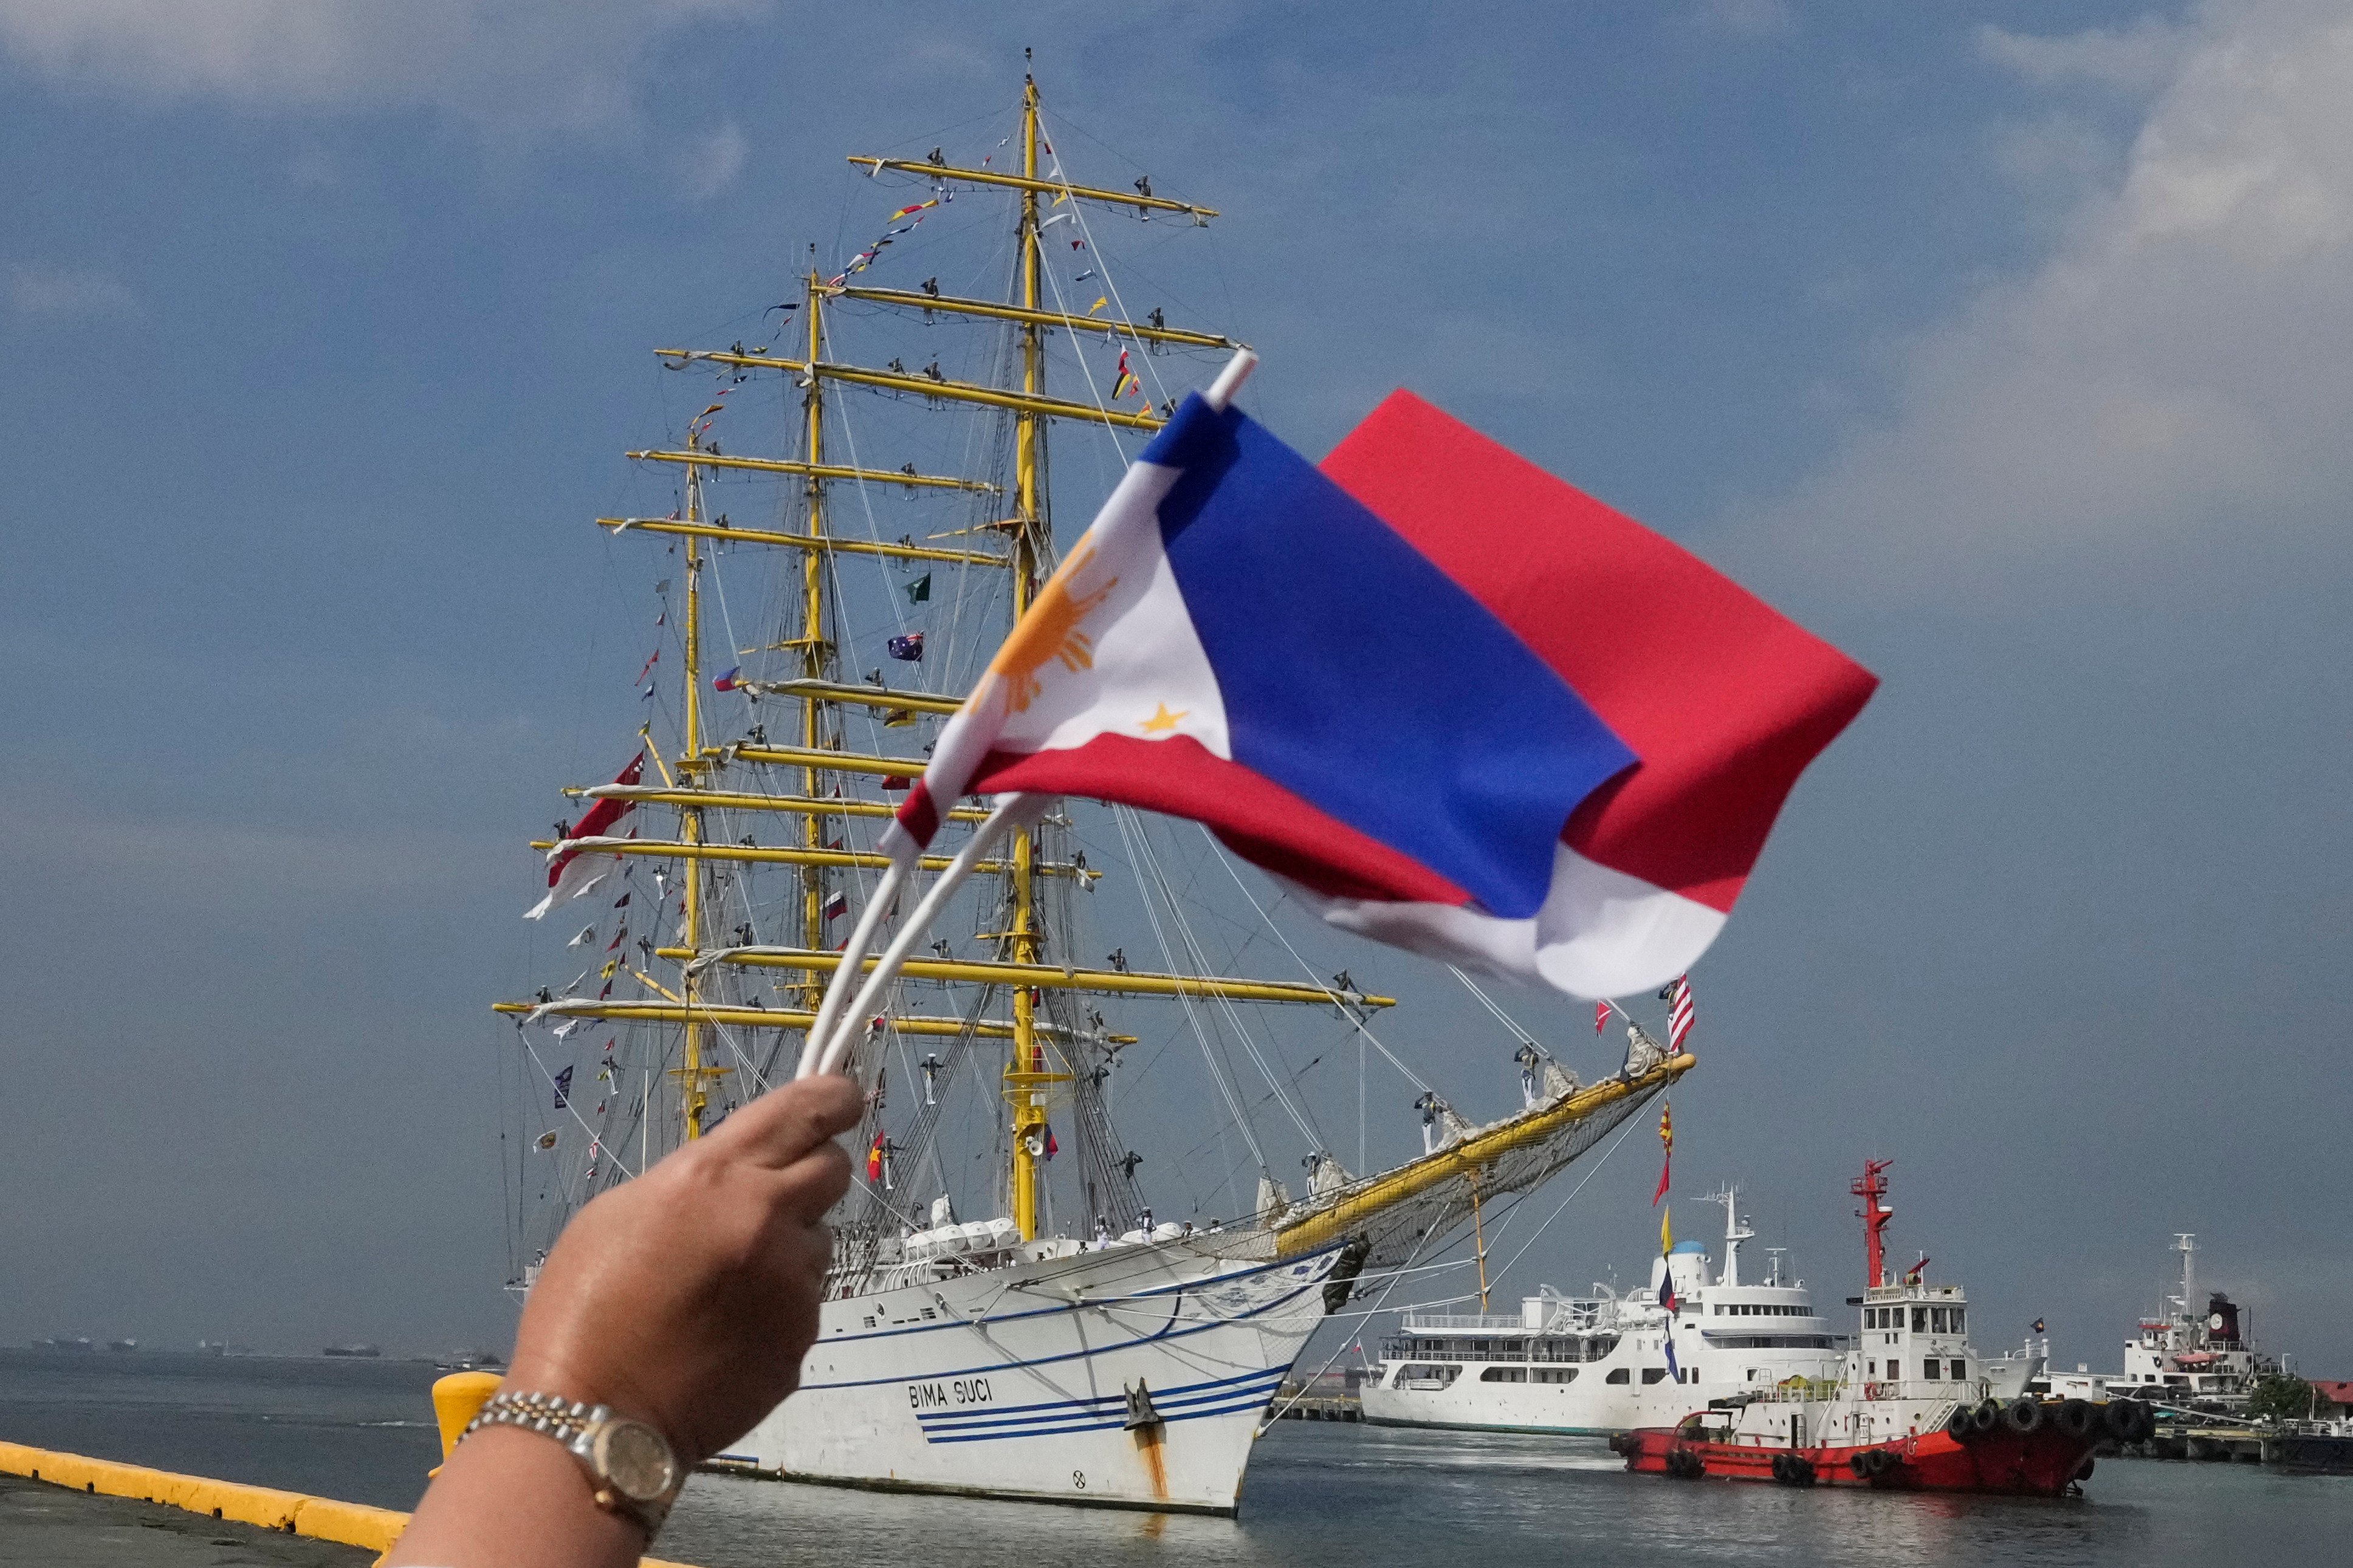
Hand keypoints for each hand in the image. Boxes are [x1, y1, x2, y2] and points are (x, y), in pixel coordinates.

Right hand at [501, 1073, 859, 1462]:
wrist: (594, 1417)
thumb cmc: (584, 1310)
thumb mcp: (621, 1213)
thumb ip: (695, 1181)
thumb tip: (742, 1174)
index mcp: (716, 1177)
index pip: (807, 1111)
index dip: (835, 1098)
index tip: (844, 1099)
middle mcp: (767, 1219)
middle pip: (835, 1168)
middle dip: (811, 1173)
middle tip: (773, 1200)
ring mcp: (792, 1283)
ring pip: (820, 1241)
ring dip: (791, 1248)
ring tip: (729, 1286)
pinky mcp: (803, 1339)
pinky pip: (807, 1302)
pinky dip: (780, 1308)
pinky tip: (731, 1333)